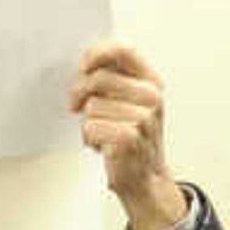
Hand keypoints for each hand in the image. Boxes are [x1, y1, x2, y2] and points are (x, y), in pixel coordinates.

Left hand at [70, 40, 187, 229]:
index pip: (123, 50)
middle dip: (80, 93)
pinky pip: (91, 128)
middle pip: (98, 78)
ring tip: (102, 134)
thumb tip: (85, 64)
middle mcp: (151, 97)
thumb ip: (113, 79)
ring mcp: (143, 117)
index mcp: (152, 82)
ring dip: (88, 123)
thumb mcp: (128, 102)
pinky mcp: (130, 137)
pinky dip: (90, 139)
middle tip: (77, 106)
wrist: (146, 179)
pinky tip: (103, 146)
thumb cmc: (132, 139)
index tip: (82, 68)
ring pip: (91, 106)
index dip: (96, 55)